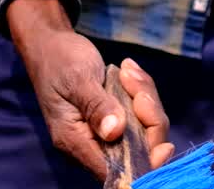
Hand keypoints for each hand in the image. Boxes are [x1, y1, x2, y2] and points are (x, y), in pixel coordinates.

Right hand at [6, 0, 174, 178]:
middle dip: (149, 118)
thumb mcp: (78, 79)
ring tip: (128, 70)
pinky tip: (130, 72)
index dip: (144, 163)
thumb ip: (97, 107)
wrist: (50, 44)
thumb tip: (115, 133)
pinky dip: (142, 94)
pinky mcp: (114, 118)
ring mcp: (105, 131)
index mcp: (75, 142)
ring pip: (145, 130)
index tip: (163, 145)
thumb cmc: (60, 59)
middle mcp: (91, 144)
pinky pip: (141, 115)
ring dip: (146, 99)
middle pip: (138, 150)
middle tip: (133, 80)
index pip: (116, 170)